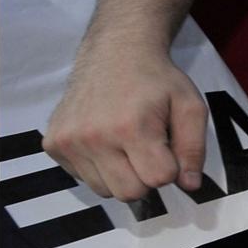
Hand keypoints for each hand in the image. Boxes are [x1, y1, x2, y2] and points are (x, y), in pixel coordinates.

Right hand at [42, 41, 210, 199]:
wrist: (115, 54)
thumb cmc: (157, 81)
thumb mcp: (190, 107)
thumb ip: (194, 149)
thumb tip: (189, 186)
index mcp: (131, 128)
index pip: (159, 179)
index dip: (170, 168)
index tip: (167, 147)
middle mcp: (93, 137)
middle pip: (129, 193)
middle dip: (146, 177)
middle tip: (148, 149)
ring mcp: (69, 141)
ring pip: (104, 190)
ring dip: (121, 175)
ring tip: (126, 144)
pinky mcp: (53, 144)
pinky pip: (82, 178)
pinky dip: (98, 168)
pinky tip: (105, 141)